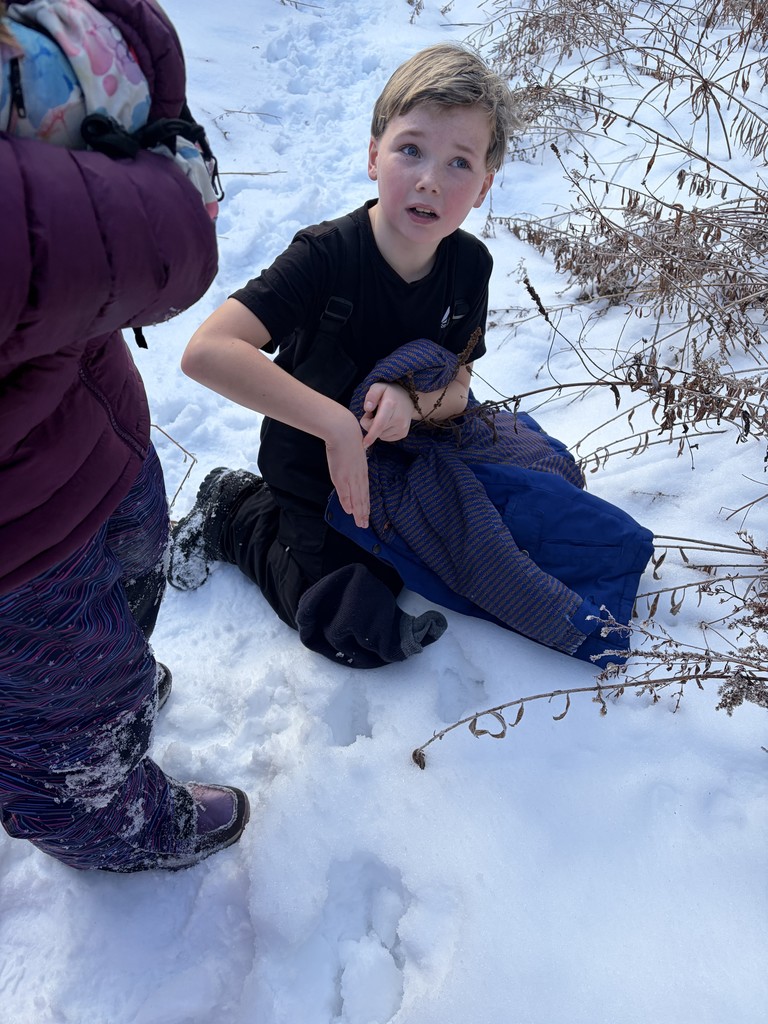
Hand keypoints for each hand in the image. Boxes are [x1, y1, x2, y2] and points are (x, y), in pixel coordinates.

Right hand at [324, 409, 370, 527]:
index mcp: (362, 471)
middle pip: (362, 499)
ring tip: (360, 524)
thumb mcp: (354, 453)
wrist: (343, 431)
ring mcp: (350, 477)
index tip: (366, 514)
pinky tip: (350, 512)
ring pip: (356, 499)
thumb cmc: (347, 439)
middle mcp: (358, 476)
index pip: (365, 492)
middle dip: (364, 513)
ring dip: (359, 512)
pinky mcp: (341, 475)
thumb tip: (353, 471)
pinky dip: (347, 502)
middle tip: (364, 525)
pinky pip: (344, 492)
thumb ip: (354, 465)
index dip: (365, 504)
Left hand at [360, 383, 413, 448]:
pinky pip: (386, 438)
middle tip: (372, 412)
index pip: (380, 423)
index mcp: (391, 405)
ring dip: (376, 428)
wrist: (408, 398)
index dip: (371, 435)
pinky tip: (386, 422)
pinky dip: (382, 432)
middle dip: (369, 423)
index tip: (364, 444)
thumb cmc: (389, 392)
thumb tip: (367, 409)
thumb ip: (371, 395)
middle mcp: (399, 418)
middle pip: (376, 430)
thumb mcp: (378, 387)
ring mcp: (402, 427)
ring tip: (381, 416)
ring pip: (380, 435)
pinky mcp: (403, 433)